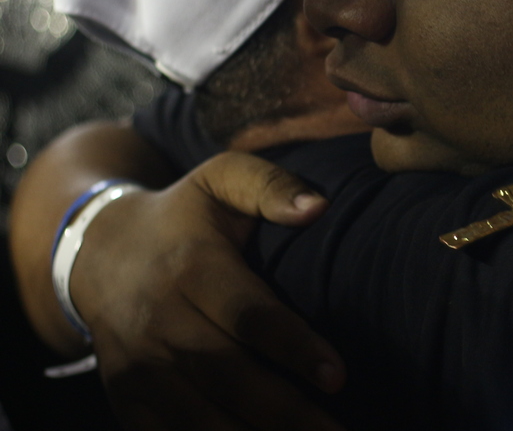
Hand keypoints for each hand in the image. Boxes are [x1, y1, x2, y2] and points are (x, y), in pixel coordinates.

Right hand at [70, 152, 347, 430]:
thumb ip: (270, 187)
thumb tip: (318, 207)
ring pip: (196, 418)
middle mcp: (160, 321)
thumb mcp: (222, 179)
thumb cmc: (185, 215)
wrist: (100, 251)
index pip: (248, 315)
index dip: (293, 347)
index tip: (338, 376)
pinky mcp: (126, 396)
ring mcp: (138, 365)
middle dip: (284, 413)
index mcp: (192, 268)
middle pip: (227, 377)